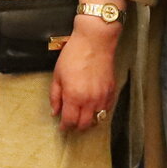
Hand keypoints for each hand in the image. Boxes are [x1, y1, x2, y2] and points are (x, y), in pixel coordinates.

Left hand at [49, 14, 120, 131]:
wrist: (95, 41)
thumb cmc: (75, 54)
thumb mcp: (57, 75)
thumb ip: (55, 96)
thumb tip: (55, 111)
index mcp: (73, 96)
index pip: (69, 121)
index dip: (64, 126)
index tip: (62, 126)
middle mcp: (89, 100)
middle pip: (84, 125)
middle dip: (76, 126)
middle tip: (71, 122)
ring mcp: (102, 96)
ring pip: (97, 119)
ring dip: (89, 119)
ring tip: (83, 114)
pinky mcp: (111, 91)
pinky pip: (107, 109)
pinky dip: (100, 111)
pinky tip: (94, 106)